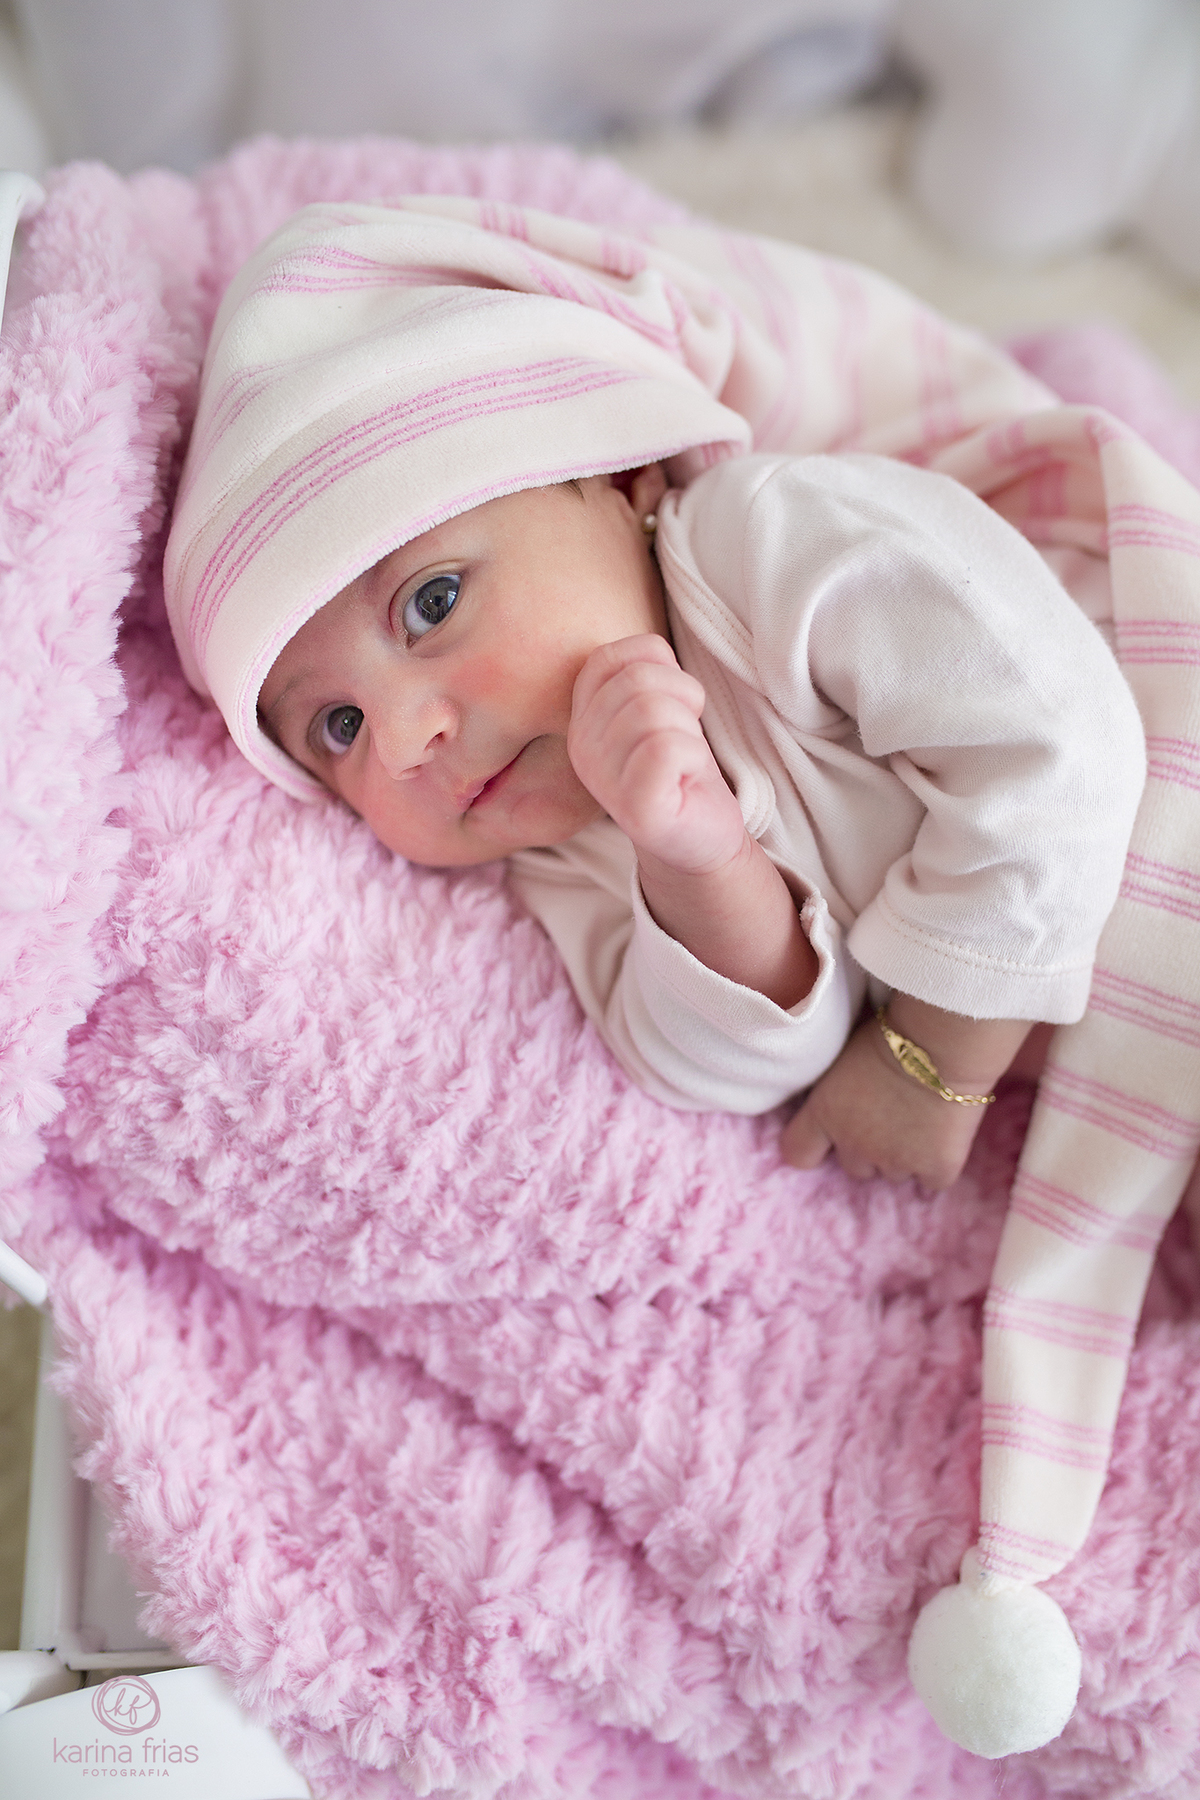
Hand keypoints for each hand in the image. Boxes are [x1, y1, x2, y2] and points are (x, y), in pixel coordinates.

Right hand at [568, 635, 746, 874]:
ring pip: (653, 710)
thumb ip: (643, 673)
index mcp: (581, 718)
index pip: (611, 657)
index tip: (672, 702)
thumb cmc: (681, 766)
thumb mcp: (658, 706)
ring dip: (689, 730)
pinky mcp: (634, 808)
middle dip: (681, 698)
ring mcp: (603, 781)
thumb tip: (649, 651)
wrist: (700, 836)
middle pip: (637, 680)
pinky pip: (667, 749)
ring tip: (685, 759)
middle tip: (685, 737)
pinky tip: (687, 779)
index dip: (659, 667)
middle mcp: (581, 747)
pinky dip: (693, 756)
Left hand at [780, 1013, 993, 1190]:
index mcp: (824, 1114)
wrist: (944, 1039)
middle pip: (854, 1167)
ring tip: (920, 1119)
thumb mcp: (844, 1055)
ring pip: (894, 1174)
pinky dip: (938, 1164)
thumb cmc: (892, 1033)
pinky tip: (944, 1135)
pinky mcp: (936, 1167)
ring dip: (903, 1155)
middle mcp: (855, 1145)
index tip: (829, 1136)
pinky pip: (932, 1180)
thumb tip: (838, 1099)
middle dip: (868, 1148)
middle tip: (889, 1115)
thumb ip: (834, 1090)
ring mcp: (897, 1161)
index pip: (798, 1152)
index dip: (813, 1147)